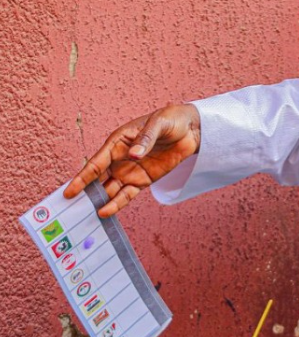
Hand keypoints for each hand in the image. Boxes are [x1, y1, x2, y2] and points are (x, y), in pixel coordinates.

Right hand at [63, 104, 201, 216]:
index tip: (69, 191)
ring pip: (109, 189)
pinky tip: (106, 212)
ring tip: (86, 216)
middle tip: (72, 210)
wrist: (191, 129)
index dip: (81, 177)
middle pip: (97, 179)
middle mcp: (119, 159)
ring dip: (99, 201)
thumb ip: (146, 138)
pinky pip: (127, 195)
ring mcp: (130, 171)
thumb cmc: (170, 120)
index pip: (96, 163)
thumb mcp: (158, 123)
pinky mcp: (143, 180)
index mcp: (117, 142)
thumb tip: (134, 155)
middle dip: (85, 194)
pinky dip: (116, 204)